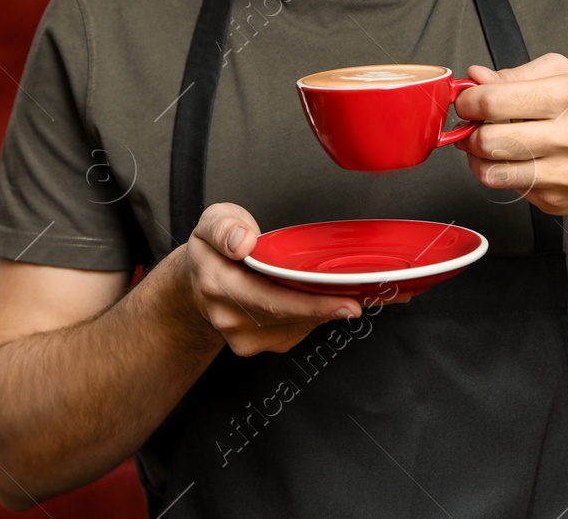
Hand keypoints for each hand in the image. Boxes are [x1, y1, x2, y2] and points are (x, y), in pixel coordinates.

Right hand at [179, 203, 413, 356]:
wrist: (195, 287)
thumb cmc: (211, 252)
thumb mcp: (210, 223)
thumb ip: (224, 226)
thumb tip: (242, 242)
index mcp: (220, 285)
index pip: (271, 300)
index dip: (313, 305)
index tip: (346, 303)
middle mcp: (232, 318)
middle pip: (294, 317)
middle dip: (335, 307)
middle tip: (373, 296)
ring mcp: (247, 337)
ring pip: (301, 325)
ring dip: (332, 310)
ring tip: (366, 292)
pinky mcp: (264, 343)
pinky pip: (300, 330)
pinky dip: (322, 315)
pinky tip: (338, 299)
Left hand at [451, 53, 567, 218]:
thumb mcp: (565, 77)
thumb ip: (516, 74)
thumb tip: (477, 77)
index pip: (494, 100)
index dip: (468, 101)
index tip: (466, 101)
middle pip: (488, 139)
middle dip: (470, 131)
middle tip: (473, 124)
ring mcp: (564, 172)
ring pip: (492, 170)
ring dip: (477, 157)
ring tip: (486, 144)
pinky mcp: (557, 199)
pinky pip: (507, 187)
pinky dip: (497, 173)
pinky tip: (507, 161)